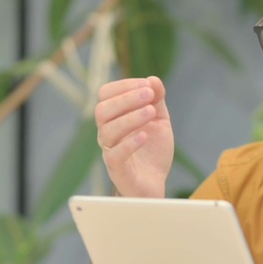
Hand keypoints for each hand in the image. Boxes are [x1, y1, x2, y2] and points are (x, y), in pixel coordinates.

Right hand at [94, 76, 173, 198]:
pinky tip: (145, 135)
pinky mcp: (117, 170)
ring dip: (130, 118)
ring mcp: (109, 151)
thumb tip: (153, 79)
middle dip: (126, 99)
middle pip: (102, 110)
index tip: (147, 85)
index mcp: (113, 117)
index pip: (105, 94)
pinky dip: (129, 143)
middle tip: (149, 95)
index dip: (124, 86)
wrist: (155, 183)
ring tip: (151, 112)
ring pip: (107, 130)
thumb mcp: (159, 120)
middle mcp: (107, 132)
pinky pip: (114, 155)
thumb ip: (157, 100)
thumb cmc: (152, 151)